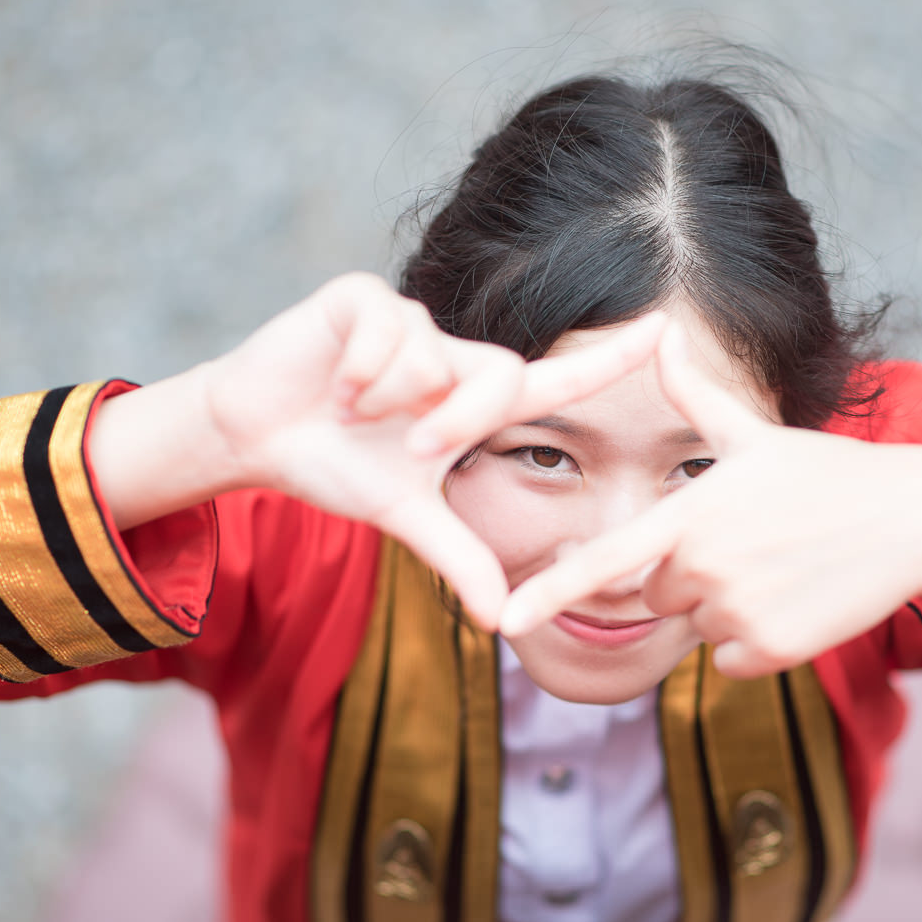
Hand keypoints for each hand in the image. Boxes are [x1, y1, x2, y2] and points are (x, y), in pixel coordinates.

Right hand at [200, 273, 666, 626]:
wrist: (254, 434)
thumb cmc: (336, 464)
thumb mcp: (403, 514)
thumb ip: (458, 557)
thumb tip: (499, 623)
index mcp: (472, 400)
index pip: (556, 379)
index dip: (611, 359)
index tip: (667, 333)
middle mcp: (452, 354)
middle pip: (495, 378)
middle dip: (454, 425)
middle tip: (412, 450)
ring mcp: (410, 321)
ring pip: (432, 359)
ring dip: (390, 402)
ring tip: (352, 412)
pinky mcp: (363, 298)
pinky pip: (386, 333)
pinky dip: (360, 374)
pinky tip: (334, 386)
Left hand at [499, 322, 921, 675]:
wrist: (916, 521)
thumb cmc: (829, 473)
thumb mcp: (757, 433)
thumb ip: (697, 397)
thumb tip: (663, 335)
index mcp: (690, 514)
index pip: (605, 562)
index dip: (550, 592)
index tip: (502, 619)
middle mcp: (704, 567)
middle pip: (656, 592)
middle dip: (688, 574)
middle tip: (749, 542)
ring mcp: (737, 613)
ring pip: (696, 626)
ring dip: (725, 606)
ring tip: (779, 565)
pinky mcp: (770, 652)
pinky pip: (731, 659)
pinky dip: (755, 640)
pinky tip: (795, 598)